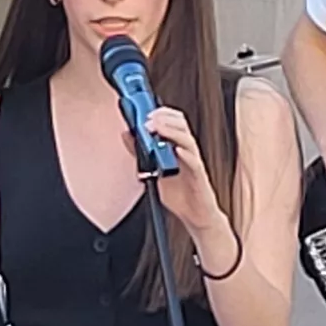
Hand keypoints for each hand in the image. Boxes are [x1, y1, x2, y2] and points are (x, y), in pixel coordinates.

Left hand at [146, 107, 229, 242]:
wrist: (195, 215)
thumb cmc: (178, 193)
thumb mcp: (153, 170)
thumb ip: (141, 153)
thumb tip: (126, 134)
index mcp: (177, 147)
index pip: (173, 121)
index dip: (161, 113)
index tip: (145, 111)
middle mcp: (187, 151)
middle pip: (181, 126)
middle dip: (164, 119)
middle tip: (148, 119)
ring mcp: (194, 163)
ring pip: (187, 140)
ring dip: (171, 132)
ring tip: (156, 128)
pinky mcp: (199, 176)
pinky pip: (194, 162)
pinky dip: (185, 154)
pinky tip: (176, 149)